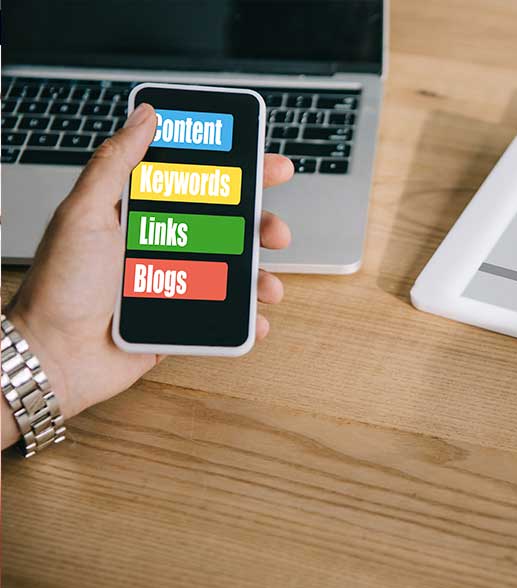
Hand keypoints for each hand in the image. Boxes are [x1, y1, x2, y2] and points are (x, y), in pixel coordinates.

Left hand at [2, 103, 293, 446]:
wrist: (54, 357)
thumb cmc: (58, 286)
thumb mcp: (83, 213)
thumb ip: (115, 162)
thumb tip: (144, 116)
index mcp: (141, 212)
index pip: (199, 182)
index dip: (238, 171)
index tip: (268, 165)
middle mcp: (163, 244)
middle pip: (229, 226)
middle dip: (262, 225)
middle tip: (276, 231)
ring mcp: (177, 283)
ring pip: (235, 272)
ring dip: (262, 276)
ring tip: (268, 287)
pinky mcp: (183, 321)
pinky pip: (226, 317)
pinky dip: (248, 320)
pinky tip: (256, 321)